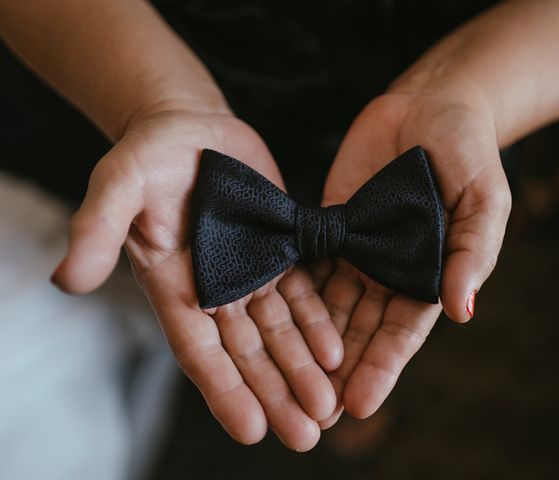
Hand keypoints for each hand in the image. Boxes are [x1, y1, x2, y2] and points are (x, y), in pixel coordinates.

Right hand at [51, 106, 342, 450]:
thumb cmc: (150, 154)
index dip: (224, 390)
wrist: (192, 127)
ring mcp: (250, 273)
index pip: (198, 349)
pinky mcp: (280, 252)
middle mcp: (214, 289)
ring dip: (302, 370)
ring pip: (279, 333)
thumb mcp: (120, 183)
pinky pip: (301, 295)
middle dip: (275, 393)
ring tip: (327, 408)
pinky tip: (336, 353)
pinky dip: (317, 325)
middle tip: (305, 434)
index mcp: (173, 285)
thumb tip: (66, 280)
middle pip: (247, 353)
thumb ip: (97, 228)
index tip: (253, 430)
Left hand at [318, 76, 511, 425]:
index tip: (359, 404)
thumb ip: (474, 253)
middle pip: (359, 330)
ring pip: (328, 306)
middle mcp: (386, 272)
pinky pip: (307, 262)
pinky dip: (290, 293)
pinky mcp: (326, 224)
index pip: (402, 332)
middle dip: (338, 370)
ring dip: (308, 344)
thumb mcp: (484, 201)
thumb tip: (464, 310)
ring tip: (283, 380)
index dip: (382, 367)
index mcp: (427, 275)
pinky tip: (265, 321)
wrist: (431, 106)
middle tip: (313, 412)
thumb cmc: (468, 153)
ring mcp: (354, 250)